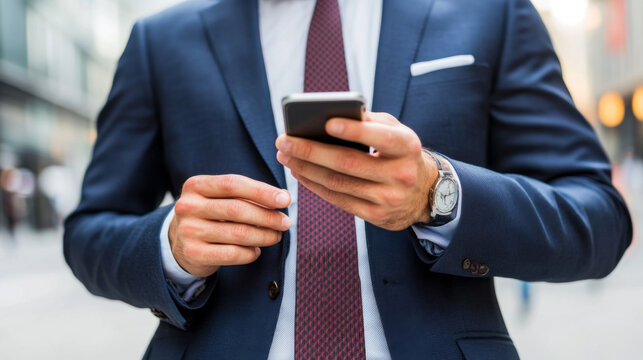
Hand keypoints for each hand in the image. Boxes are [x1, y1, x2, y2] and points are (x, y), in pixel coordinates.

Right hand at [169, 175, 290, 276]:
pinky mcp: (193, 253)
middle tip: (285, 222)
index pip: (233, 184)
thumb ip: (246, 195)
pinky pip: (232, 254)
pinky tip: (256, 251)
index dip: (262, 191)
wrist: (179, 243)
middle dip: (267, 216)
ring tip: (275, 236)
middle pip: (237, 209)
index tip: (285, 199)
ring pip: (238, 233)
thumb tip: (282, 198)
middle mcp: (188, 206)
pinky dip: (250, 253)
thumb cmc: (210, 215)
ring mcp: (188, 231)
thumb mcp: (219, 198)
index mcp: (196, 185)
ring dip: (264, 236)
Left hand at [276, 112, 436, 230]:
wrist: (424, 193)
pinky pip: (338, 200)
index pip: (381, 138)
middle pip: (349, 163)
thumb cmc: (401, 154)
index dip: (354, 131)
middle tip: (284, 140)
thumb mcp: (397, 133)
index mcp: (408, 147)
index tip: (326, 122)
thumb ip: (371, 122)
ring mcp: (388, 198)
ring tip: (285, 155)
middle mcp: (401, 174)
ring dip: (306, 169)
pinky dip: (315, 185)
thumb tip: (332, 114)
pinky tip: (299, 173)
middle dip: (311, 151)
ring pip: (338, 183)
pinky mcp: (376, 216)